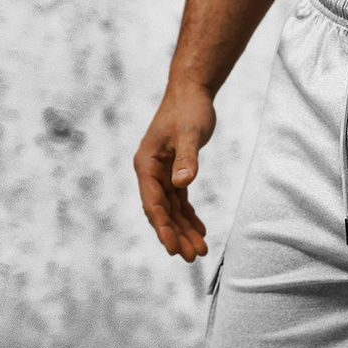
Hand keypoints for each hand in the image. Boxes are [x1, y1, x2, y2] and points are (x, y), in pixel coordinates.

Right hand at [133, 81, 215, 261]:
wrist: (191, 91)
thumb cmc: (188, 109)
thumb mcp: (189, 134)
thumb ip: (186, 159)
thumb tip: (181, 184)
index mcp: (146, 165)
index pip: (152, 204)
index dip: (163, 228)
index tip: (174, 249)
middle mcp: (150, 172)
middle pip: (162, 213)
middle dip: (176, 236)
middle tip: (193, 257)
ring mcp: (161, 173)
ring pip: (172, 210)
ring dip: (184, 231)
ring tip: (201, 251)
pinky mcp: (174, 172)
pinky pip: (180, 201)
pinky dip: (190, 217)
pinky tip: (201, 231)